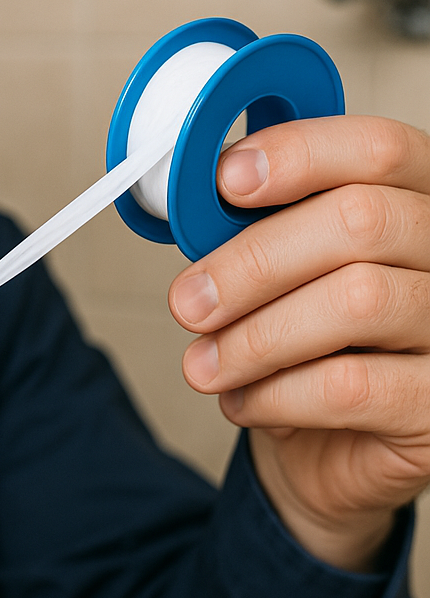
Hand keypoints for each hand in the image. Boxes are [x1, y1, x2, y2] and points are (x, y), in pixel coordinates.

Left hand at [168, 116, 429, 571]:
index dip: (298, 154)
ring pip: (355, 302)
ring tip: (204, 365)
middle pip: (359, 221)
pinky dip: (276, 393)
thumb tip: (194, 205)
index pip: (375, 149)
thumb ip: (249, 230)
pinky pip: (352, 387)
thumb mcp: (275, 273)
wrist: (331, 448)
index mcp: (411, 200)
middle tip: (190, 302)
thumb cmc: (301, 341)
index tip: (227, 180)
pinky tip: (244, 400)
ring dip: (253, 337)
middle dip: (253, 262)